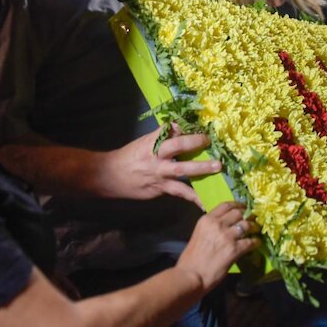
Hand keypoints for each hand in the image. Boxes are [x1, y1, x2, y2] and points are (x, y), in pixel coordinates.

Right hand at [102, 124, 222, 206]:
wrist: (110, 177)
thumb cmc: (130, 157)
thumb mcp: (144, 142)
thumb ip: (162, 136)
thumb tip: (180, 127)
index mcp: (152, 142)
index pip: (169, 130)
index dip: (184, 126)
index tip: (199, 124)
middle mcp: (156, 156)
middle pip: (176, 146)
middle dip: (194, 142)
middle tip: (209, 141)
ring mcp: (159, 174)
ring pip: (181, 171)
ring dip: (200, 169)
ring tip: (217, 168)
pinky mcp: (161, 189)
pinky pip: (180, 192)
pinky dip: (194, 198)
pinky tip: (206, 202)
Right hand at [176, 201, 260, 292]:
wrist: (191, 275)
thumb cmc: (191, 259)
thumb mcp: (199, 235)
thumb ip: (210, 228)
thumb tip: (224, 227)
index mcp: (206, 220)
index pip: (226, 205)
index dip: (238, 205)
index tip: (244, 207)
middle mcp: (217, 224)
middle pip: (238, 213)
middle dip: (248, 215)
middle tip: (253, 218)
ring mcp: (227, 236)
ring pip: (246, 225)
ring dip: (253, 227)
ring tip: (256, 230)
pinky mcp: (234, 249)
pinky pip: (250, 242)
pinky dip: (256, 242)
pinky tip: (257, 243)